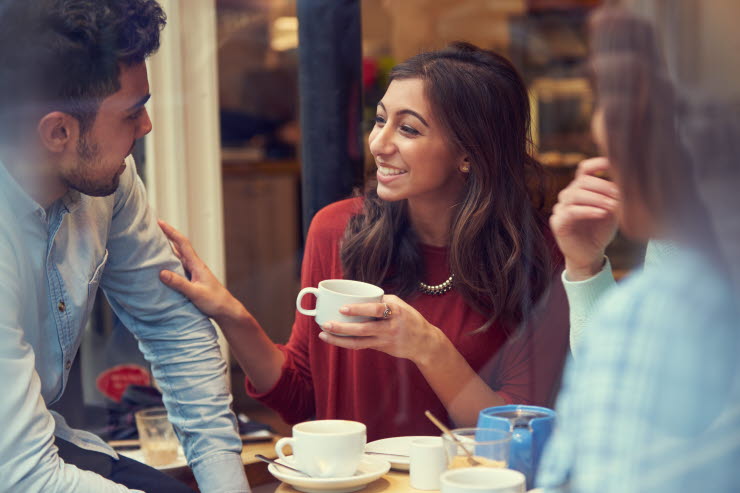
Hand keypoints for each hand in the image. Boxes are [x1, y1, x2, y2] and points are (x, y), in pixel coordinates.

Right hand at [158, 220, 246, 323]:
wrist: (226, 310)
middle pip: (179, 247)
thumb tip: (161, 272)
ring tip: (152, 245)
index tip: (159, 222)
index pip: (182, 243)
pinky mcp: (192, 280)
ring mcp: (193, 272)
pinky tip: (162, 266)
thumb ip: (179, 283)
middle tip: (152, 230)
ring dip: (166, 250)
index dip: (171, 232)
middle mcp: (195, 266)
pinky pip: (178, 268)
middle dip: (166, 237)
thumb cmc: (215, 301)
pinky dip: (169, 263)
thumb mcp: (196, 293)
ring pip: (178, 257)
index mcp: (196, 265)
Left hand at [318, 295, 444, 364]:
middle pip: (363, 329)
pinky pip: (361, 346)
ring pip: (359, 342)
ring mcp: (385, 340)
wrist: (424, 342)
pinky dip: (346, 343)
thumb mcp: (400, 305)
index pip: (376, 310)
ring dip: (339, 339)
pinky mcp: (381, 348)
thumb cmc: (409, 318)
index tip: (343, 308)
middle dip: (342, 328)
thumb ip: (381, 301)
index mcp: (396, 312)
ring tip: (324, 334)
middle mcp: (390, 327)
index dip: (359, 309)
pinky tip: (334, 339)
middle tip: (326, 324)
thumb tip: (358, 296)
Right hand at [550, 157, 619, 280]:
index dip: (598, 164)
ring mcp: (560, 208)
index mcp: (580, 189)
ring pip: (576, 195)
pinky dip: (588, 211)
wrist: (590, 255)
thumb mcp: (612, 210)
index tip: (615, 164)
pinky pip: (572, 211)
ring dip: (597, 199)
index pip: (585, 169)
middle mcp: (568, 195)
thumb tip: (627, 182)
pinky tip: (601, 213)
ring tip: (612, 205)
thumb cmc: (601, 231)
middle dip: (602, 186)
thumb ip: (615, 196)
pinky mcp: (558, 222)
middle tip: (619, 194)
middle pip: (582, 181)